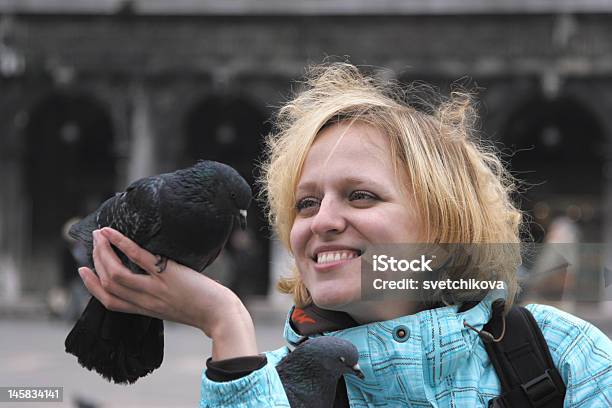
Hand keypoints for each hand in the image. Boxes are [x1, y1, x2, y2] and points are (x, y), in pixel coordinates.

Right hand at [78, 227, 257, 359]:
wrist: (221, 315)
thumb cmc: (203, 308)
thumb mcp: (174, 306)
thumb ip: (159, 295)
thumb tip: (155, 273)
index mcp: (145, 310)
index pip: (110, 302)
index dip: (92, 287)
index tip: (83, 271)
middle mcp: (145, 301)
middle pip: (108, 285)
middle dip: (96, 262)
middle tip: (93, 243)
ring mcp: (155, 289)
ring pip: (116, 273)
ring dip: (103, 252)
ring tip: (99, 235)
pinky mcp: (167, 275)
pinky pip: (138, 258)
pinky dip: (122, 245)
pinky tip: (113, 234)